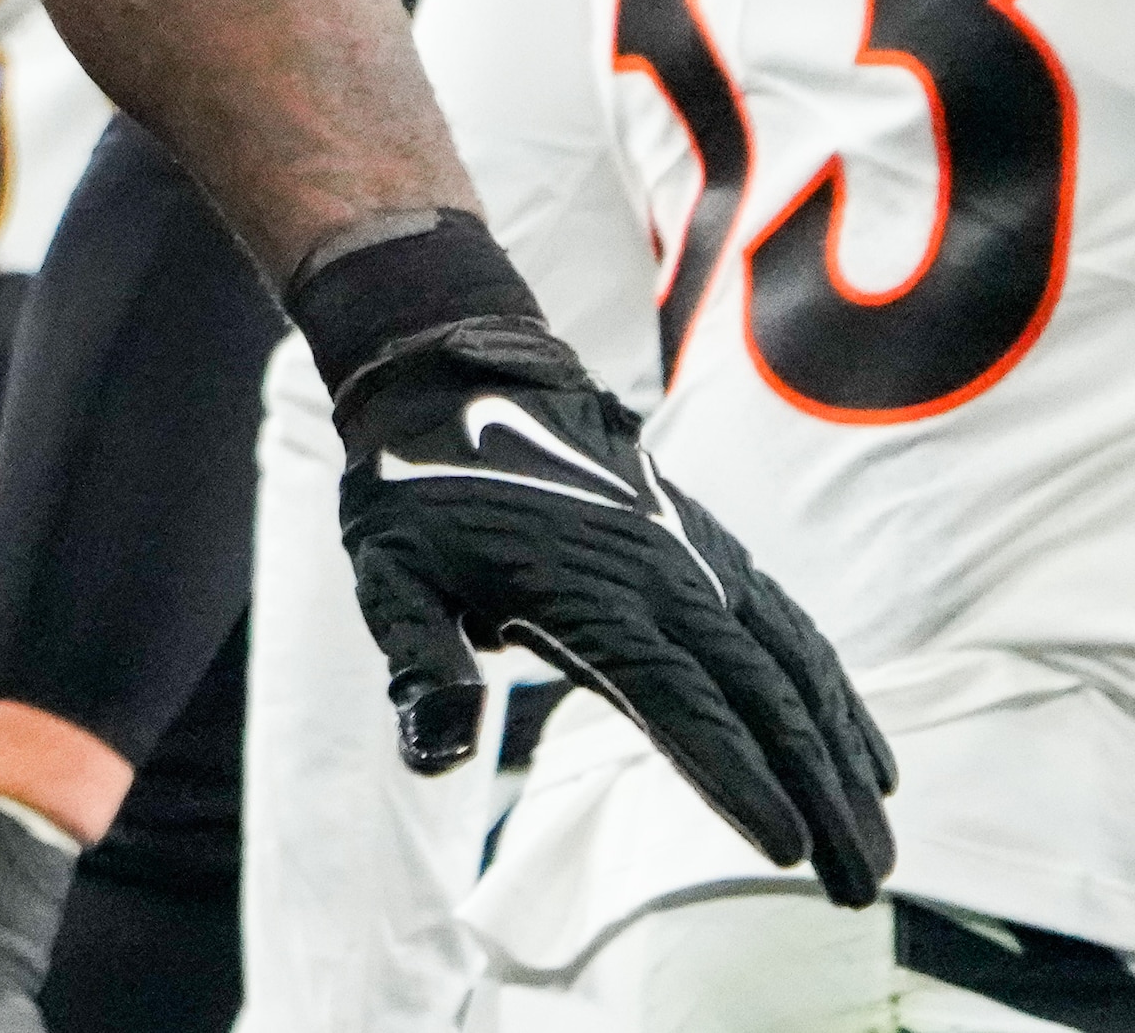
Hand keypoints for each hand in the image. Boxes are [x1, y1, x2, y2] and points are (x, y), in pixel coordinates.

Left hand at [331, 314, 892, 904]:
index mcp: (593, 598)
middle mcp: (667, 583)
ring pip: (797, 674)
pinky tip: (871, 760)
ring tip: (879, 851)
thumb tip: (431, 756)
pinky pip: (794, 634)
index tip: (790, 852)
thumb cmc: (419, 489)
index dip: (737, 778)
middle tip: (862, 890)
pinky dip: (841, 699)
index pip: (682, 704)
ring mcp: (700, 564)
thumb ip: (419, 660)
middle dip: (821, 799)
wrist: (459, 378)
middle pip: (763, 704)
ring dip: (845, 762)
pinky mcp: (713, 552)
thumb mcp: (390, 571)